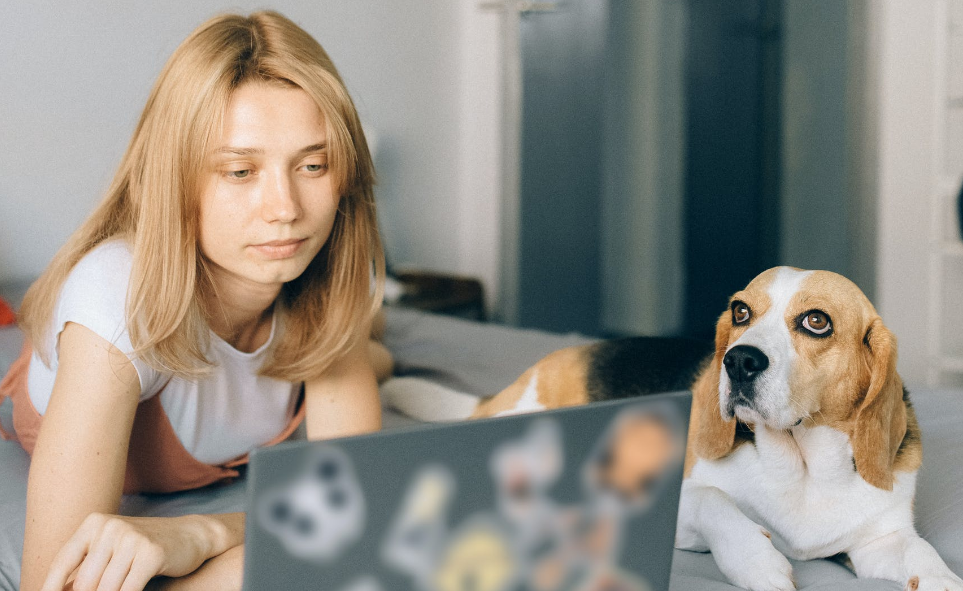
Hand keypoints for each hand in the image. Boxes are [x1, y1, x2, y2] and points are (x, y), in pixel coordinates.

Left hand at [42, 513, 214, 590]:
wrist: (191, 534)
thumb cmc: (144, 547)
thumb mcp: (111, 548)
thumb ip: (86, 566)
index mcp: (95, 523)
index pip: (63, 562)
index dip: (50, 587)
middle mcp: (111, 527)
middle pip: (84, 582)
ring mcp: (132, 539)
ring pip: (105, 589)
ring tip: (120, 589)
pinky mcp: (151, 554)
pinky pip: (127, 590)